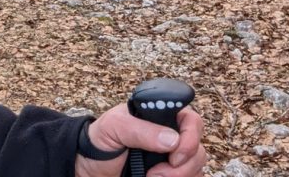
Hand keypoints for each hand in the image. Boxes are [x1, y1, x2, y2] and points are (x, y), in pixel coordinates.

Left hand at [74, 104, 205, 176]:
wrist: (90, 168)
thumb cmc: (101, 141)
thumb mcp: (114, 127)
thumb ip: (140, 129)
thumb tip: (172, 139)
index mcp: (160, 117)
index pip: (191, 120)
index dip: (190, 136)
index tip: (175, 153)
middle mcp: (171, 136)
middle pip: (198, 148)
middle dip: (183, 164)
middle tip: (157, 173)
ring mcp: (172, 157)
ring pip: (197, 167)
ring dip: (179, 176)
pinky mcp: (171, 174)